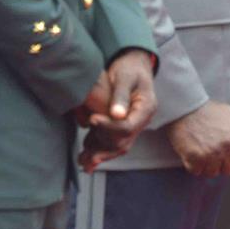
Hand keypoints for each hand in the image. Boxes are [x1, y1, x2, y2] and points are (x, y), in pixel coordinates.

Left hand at [78, 50, 156, 170]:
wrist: (133, 66)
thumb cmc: (129, 69)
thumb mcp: (125, 77)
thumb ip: (121, 95)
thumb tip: (117, 115)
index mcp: (146, 108)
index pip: (128, 126)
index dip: (109, 126)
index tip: (92, 119)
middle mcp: (141, 121)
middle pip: (123, 141)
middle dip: (103, 148)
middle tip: (85, 155)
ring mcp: (133, 125)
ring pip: (118, 146)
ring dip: (100, 154)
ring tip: (83, 162)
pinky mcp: (122, 127)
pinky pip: (112, 143)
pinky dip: (99, 150)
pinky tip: (86, 157)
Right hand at [165, 100, 229, 176]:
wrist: (186, 108)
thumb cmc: (208, 111)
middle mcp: (228, 146)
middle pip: (229, 170)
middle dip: (221, 164)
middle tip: (213, 152)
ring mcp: (212, 153)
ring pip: (212, 173)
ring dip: (207, 166)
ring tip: (202, 151)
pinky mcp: (196, 159)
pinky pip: (197, 172)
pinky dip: (193, 166)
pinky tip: (192, 153)